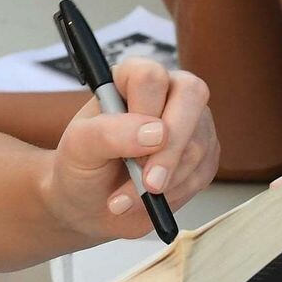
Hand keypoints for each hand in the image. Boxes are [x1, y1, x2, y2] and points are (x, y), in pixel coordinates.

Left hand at [42, 59, 218, 242]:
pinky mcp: (203, 153)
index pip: (149, 76)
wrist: (90, 205)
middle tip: (148, 184)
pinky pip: (203, 171)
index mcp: (129, 79)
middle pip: (191, 95)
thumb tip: (156, 133)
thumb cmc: (81, 167)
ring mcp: (190, 121)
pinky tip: (148, 199)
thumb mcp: (77, 148)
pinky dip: (174, 193)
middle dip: (169, 148)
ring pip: (197, 142)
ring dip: (164, 181)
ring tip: (128, 198)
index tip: (128, 146)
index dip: (144, 110)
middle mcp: (166, 92)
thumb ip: (107, 133)